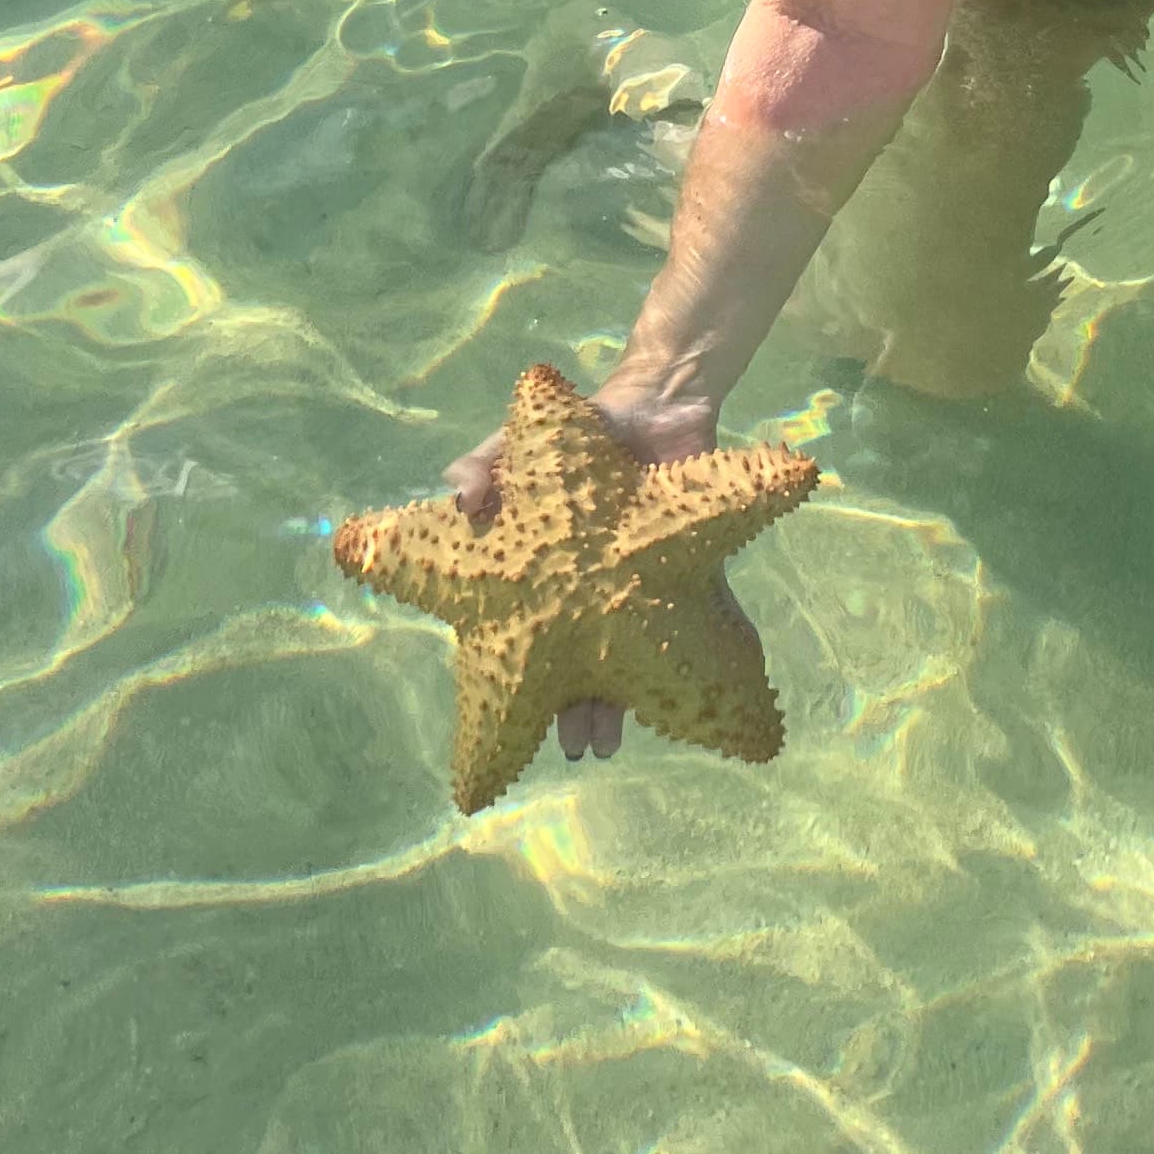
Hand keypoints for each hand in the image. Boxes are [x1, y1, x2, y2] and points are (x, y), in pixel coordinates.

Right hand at [441, 378, 720, 770]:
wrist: (652, 408)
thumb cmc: (575, 436)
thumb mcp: (518, 447)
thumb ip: (484, 465)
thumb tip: (457, 493)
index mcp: (549, 580)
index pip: (534, 640)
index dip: (522, 682)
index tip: (510, 720)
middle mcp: (595, 597)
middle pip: (583, 666)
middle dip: (578, 709)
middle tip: (578, 745)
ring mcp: (644, 591)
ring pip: (633, 660)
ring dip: (621, 701)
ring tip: (610, 739)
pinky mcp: (695, 577)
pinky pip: (696, 627)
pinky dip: (688, 657)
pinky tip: (684, 694)